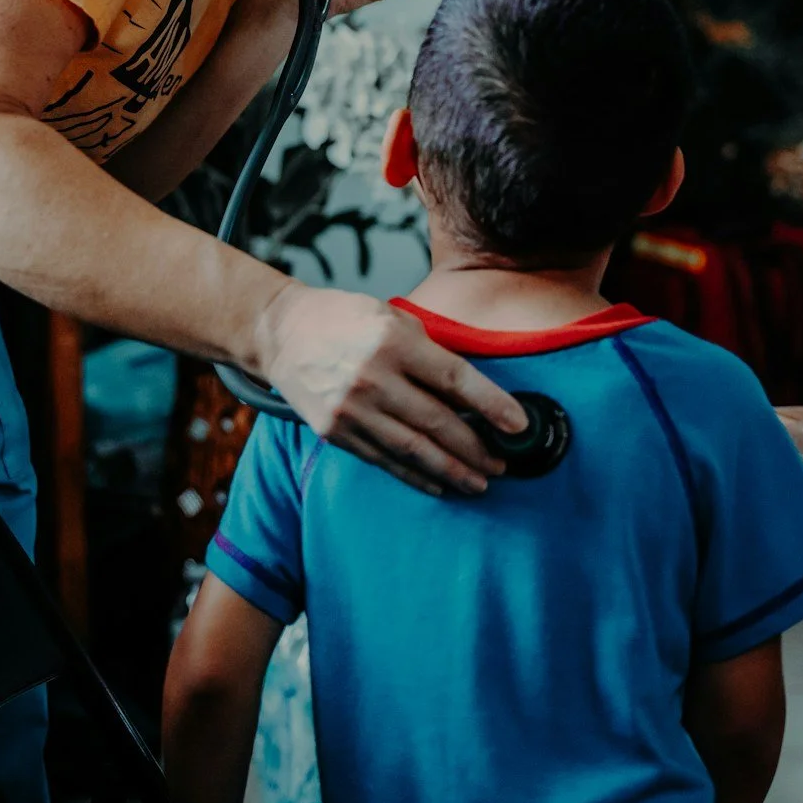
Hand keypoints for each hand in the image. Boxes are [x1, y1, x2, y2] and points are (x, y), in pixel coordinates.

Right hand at [252, 285, 519, 494]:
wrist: (283, 334)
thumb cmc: (344, 319)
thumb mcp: (392, 318)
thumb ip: (429, 351)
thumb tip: (473, 393)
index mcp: (394, 342)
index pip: (456, 379)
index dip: (492, 405)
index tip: (519, 426)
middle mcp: (373, 378)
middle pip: (439, 423)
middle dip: (477, 449)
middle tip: (503, 465)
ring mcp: (352, 410)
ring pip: (414, 450)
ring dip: (453, 470)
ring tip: (479, 482)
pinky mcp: (336, 432)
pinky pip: (385, 461)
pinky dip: (416, 475)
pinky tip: (439, 484)